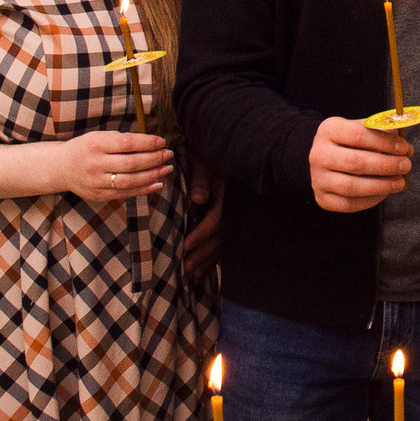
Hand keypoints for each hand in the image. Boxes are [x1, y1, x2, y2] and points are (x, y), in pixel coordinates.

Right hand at [59, 130, 172, 201]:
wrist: (61, 167)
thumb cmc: (85, 148)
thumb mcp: (98, 137)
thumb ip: (121, 140)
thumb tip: (151, 144)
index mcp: (95, 144)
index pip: (126, 143)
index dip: (147, 143)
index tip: (162, 141)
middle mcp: (94, 164)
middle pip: (130, 164)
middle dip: (154, 159)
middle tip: (168, 155)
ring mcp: (95, 182)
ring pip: (130, 181)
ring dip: (152, 175)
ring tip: (166, 169)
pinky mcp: (98, 195)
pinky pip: (125, 193)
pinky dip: (143, 189)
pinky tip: (157, 183)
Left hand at [181, 155, 225, 275]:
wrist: (228, 144)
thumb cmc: (210, 152)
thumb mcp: (205, 160)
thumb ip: (202, 179)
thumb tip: (197, 198)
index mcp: (226, 195)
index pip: (215, 220)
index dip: (200, 235)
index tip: (185, 247)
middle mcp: (232, 208)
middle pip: (219, 237)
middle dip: (201, 255)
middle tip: (184, 270)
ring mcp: (234, 214)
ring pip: (222, 242)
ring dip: (207, 259)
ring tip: (192, 275)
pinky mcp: (232, 218)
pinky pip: (224, 240)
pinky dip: (214, 255)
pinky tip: (205, 267)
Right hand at [308, 114, 411, 212]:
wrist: (325, 159)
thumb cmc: (349, 142)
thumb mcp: (362, 129)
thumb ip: (384, 134)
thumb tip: (407, 148)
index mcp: (329, 130)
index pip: (358, 135)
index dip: (385, 143)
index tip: (404, 148)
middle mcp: (319, 154)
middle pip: (355, 163)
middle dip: (386, 166)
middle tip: (406, 165)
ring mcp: (318, 179)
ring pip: (352, 187)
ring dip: (381, 186)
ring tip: (399, 182)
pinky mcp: (322, 198)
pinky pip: (349, 204)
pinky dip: (371, 200)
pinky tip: (384, 192)